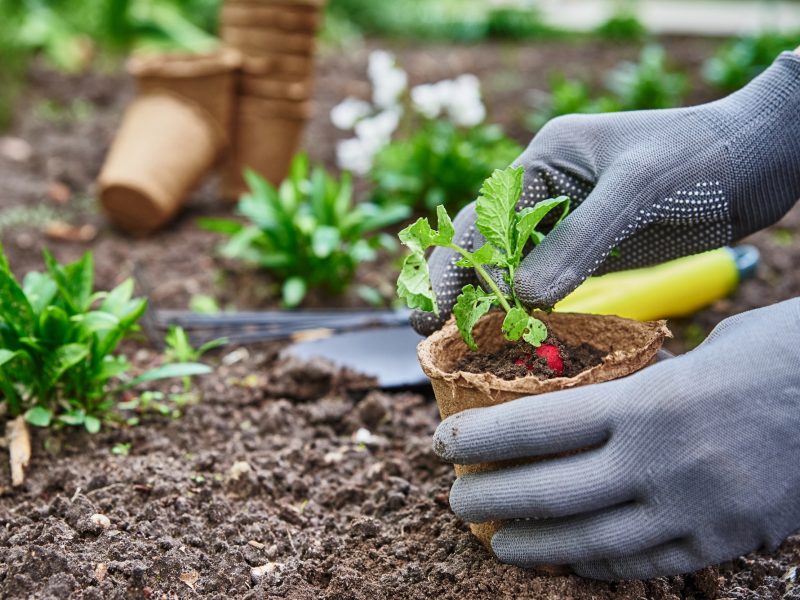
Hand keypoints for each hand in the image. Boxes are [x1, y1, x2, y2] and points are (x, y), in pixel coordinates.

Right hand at [412, 52, 799, 335]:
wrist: (759, 158)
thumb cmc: (699, 158)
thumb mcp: (636, 191)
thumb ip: (580, 243)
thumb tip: (524, 299)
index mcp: (544, 161)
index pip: (482, 218)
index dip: (453, 265)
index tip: (431, 309)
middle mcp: (547, 191)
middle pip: (485, 243)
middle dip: (456, 286)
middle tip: (430, 332)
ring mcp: (569, 222)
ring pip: (512, 266)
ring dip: (489, 301)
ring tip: (463, 344)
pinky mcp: (592, 249)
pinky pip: (549, 282)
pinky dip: (529, 308)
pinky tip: (517, 335)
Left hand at [432, 299, 799, 579]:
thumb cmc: (782, 354)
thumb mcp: (703, 353)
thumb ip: (644, 385)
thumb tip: (601, 403)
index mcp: (648, 402)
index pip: (538, 426)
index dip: (481, 437)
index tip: (443, 442)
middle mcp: (660, 462)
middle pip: (549, 492)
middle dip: (491, 499)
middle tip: (457, 501)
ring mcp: (693, 510)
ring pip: (591, 542)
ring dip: (534, 547)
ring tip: (498, 543)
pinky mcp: (725, 541)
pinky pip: (647, 564)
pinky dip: (600, 567)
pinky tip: (573, 564)